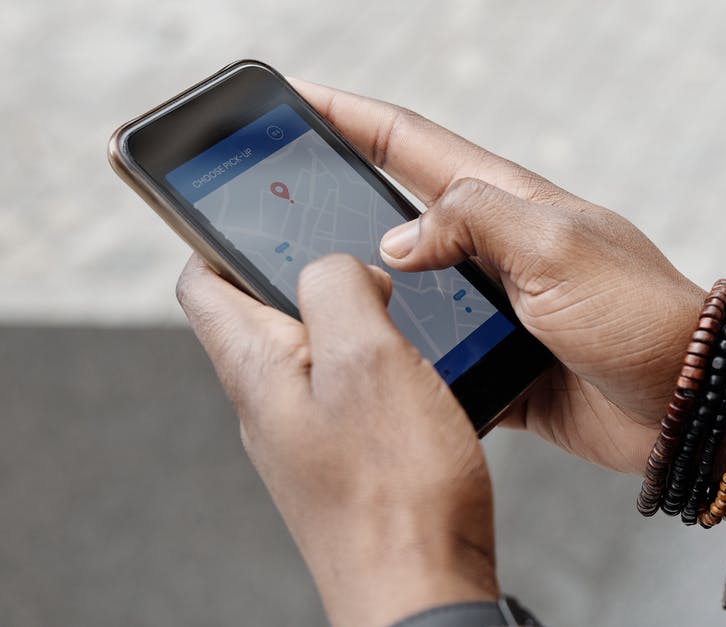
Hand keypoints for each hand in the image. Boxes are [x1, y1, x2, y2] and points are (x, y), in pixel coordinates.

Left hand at [176, 254, 497, 626]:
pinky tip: (423, 368)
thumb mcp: (367, 359)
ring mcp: (307, 436)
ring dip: (354, 319)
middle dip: (306, 270)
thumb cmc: (396, 489)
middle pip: (263, 311)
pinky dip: (381, 364)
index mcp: (257, 369)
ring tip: (405, 308)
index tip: (267, 206)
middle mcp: (270, 404)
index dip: (222, 233)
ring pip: (315, 351)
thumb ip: (337, 289)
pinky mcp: (347, 462)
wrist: (423, 589)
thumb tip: (334, 266)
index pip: (201, 282)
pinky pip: (351, 392)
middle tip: (363, 252)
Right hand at [294, 80, 704, 474]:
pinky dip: (402, 359)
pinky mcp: (501, 366)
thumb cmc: (641, 315)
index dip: (349, 115)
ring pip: (409, 292)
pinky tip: (363, 366)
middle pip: (398, 214)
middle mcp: (497, 250)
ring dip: (361, 290)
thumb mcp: (556, 247)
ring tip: (297, 293)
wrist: (690, 404)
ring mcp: (498, 309)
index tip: (293, 93)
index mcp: (509, 202)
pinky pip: (436, 357)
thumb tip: (397, 237)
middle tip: (270, 201)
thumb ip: (473, 223)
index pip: (410, 144)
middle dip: (335, 202)